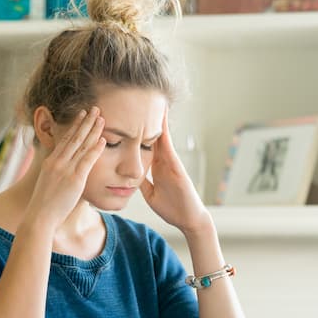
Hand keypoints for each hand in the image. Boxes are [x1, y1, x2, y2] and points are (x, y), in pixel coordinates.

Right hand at [27, 107, 105, 229]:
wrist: (39, 217)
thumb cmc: (44, 206)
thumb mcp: (49, 184)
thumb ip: (57, 175)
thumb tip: (65, 173)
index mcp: (50, 162)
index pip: (65, 139)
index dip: (75, 126)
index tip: (82, 115)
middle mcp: (57, 162)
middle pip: (74, 137)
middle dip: (85, 121)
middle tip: (95, 108)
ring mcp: (65, 169)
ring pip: (81, 145)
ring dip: (93, 130)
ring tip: (101, 117)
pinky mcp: (74, 179)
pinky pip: (87, 160)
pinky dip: (96, 148)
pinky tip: (103, 139)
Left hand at [139, 109, 209, 233]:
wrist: (189, 220)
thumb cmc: (172, 208)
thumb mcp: (150, 193)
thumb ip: (143, 182)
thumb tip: (131, 174)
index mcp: (157, 167)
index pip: (145, 145)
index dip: (137, 132)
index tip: (128, 118)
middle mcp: (164, 160)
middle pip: (153, 135)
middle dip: (147, 119)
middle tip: (139, 98)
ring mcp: (171, 160)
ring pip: (160, 135)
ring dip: (156, 118)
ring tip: (150, 99)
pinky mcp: (176, 164)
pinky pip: (168, 144)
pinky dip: (164, 131)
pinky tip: (160, 118)